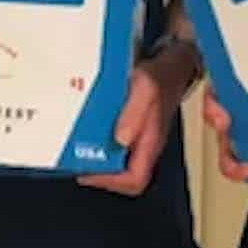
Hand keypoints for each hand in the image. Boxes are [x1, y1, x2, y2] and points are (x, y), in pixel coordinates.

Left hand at [79, 50, 189, 194]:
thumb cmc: (161, 76)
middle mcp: (145, 144)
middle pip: (122, 175)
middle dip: (98, 172)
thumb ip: (134, 113)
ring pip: (117, 160)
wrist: (173, 65)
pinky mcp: (132, 126)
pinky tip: (85, 129)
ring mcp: (139, 136)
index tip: (87, 173)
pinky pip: (114, 143)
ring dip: (96, 158)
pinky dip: (98, 140)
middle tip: (74, 161)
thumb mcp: (145, 88)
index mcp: (150, 141)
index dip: (110, 182)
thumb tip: (119, 139)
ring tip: (74, 148)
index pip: (134, 179)